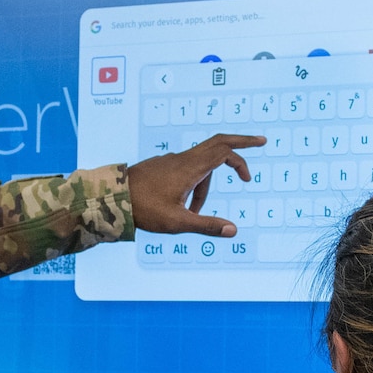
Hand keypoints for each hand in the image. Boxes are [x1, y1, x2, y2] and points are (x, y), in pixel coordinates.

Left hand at [127, 134, 262, 236]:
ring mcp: (171, 161)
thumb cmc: (143, 210)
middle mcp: (183, 159)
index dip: (241, 162)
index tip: (248, 179)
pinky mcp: (162, 166)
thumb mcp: (177, 223)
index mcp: (190, 168)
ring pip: (201, 165)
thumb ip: (206, 225)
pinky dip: (193, 184)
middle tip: (260, 141)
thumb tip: (233, 231)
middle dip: (240, 142)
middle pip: (218, 142)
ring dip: (206, 187)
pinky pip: (186, 170)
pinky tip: (181, 205)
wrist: (111, 198)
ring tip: (192, 215)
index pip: (224, 153)